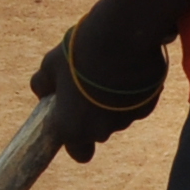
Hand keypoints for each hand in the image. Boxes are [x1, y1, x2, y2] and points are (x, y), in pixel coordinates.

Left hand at [28, 12, 166, 163]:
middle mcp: (100, 130)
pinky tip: (127, 71)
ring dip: (114, 104)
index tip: (76, 126)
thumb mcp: (50, 65)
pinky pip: (137, 105)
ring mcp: (126, 119)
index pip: (79, 153)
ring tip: (108, 73)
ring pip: (118, 117)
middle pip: (98, 132)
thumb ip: (43, 84)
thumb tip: (41, 91)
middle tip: (89, 87)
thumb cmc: (78, 53)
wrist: (120, 36)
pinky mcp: (148, 105)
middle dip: (95, 116)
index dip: (77, 144)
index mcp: (72, 127)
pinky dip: (133, 94)